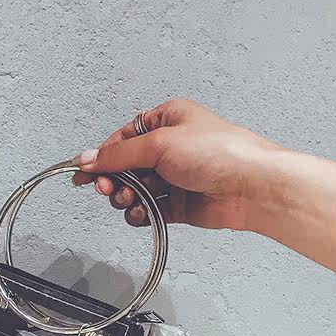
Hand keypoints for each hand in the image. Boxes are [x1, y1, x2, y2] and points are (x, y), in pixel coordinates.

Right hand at [72, 98, 278, 230]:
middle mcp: (169, 148)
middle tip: (107, 188)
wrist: (251, 187)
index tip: (84, 172)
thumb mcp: (160, 144)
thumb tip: (89, 157)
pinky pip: (148, 210)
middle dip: (112, 180)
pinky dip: (141, 214)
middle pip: (124, 167)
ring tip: (130, 200)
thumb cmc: (222, 153)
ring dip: (126, 198)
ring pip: (135, 191)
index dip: (101, 156)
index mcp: (166, 121)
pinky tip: (142, 213)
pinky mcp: (178, 204)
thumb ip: (119, 155)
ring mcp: (174, 177)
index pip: (122, 139)